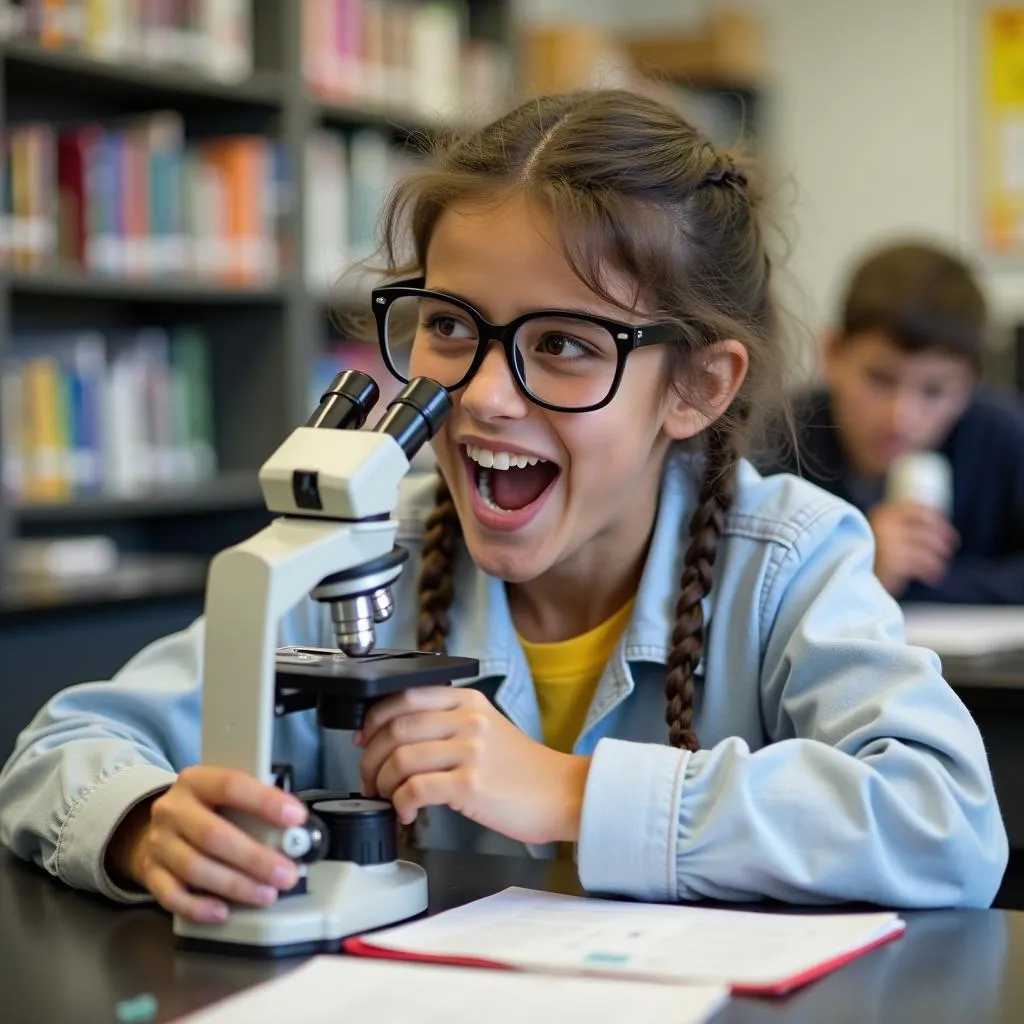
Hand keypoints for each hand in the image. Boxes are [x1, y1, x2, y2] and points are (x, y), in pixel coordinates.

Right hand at [106, 766, 307, 923]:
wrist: (160, 826)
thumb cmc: (207, 810)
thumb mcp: (226, 796)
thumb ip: (253, 808)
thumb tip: (293, 832)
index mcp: (196, 781)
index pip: (231, 785)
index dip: (265, 801)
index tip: (296, 817)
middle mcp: (172, 809)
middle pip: (213, 835)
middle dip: (255, 858)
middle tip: (286, 874)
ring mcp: (159, 842)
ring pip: (195, 868)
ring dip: (236, 885)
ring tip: (266, 894)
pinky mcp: (150, 873)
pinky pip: (171, 896)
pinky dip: (199, 907)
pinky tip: (224, 912)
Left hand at [355, 687, 590, 845]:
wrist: (564, 794)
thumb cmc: (525, 770)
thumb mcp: (487, 729)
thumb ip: (448, 723)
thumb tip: (396, 738)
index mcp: (468, 701)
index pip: (403, 696)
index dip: (373, 719)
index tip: (364, 738)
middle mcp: (468, 720)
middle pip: (395, 728)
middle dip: (370, 757)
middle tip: (369, 777)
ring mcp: (470, 751)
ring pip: (400, 758)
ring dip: (382, 783)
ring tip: (387, 797)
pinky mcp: (471, 784)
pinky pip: (416, 789)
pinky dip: (401, 803)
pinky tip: (407, 813)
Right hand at [868, 501, 959, 596]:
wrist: (846, 574)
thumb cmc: (864, 555)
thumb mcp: (876, 533)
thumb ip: (894, 526)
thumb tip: (927, 524)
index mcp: (882, 514)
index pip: (918, 509)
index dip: (935, 517)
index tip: (944, 525)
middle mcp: (887, 525)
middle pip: (926, 529)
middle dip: (942, 538)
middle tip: (949, 547)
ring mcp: (891, 544)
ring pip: (927, 548)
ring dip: (938, 558)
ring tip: (940, 566)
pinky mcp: (895, 563)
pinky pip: (923, 565)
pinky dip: (932, 571)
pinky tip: (934, 577)